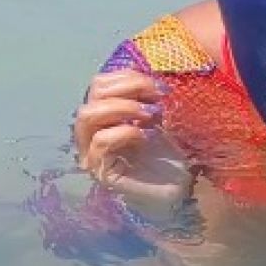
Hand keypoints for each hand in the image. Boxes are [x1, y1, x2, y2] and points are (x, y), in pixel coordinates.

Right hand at [74, 70, 193, 212]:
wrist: (177, 189)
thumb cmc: (166, 154)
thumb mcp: (157, 118)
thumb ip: (145, 97)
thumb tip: (147, 76)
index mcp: (104, 116)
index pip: (100, 84)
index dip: (128, 78)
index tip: (157, 86)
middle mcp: (91, 134)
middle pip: (91, 96)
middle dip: (127, 89)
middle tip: (156, 97)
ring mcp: (92, 154)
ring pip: (87, 116)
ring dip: (123, 108)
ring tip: (150, 115)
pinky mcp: (101, 171)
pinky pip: (101, 141)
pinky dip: (126, 131)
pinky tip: (146, 136)